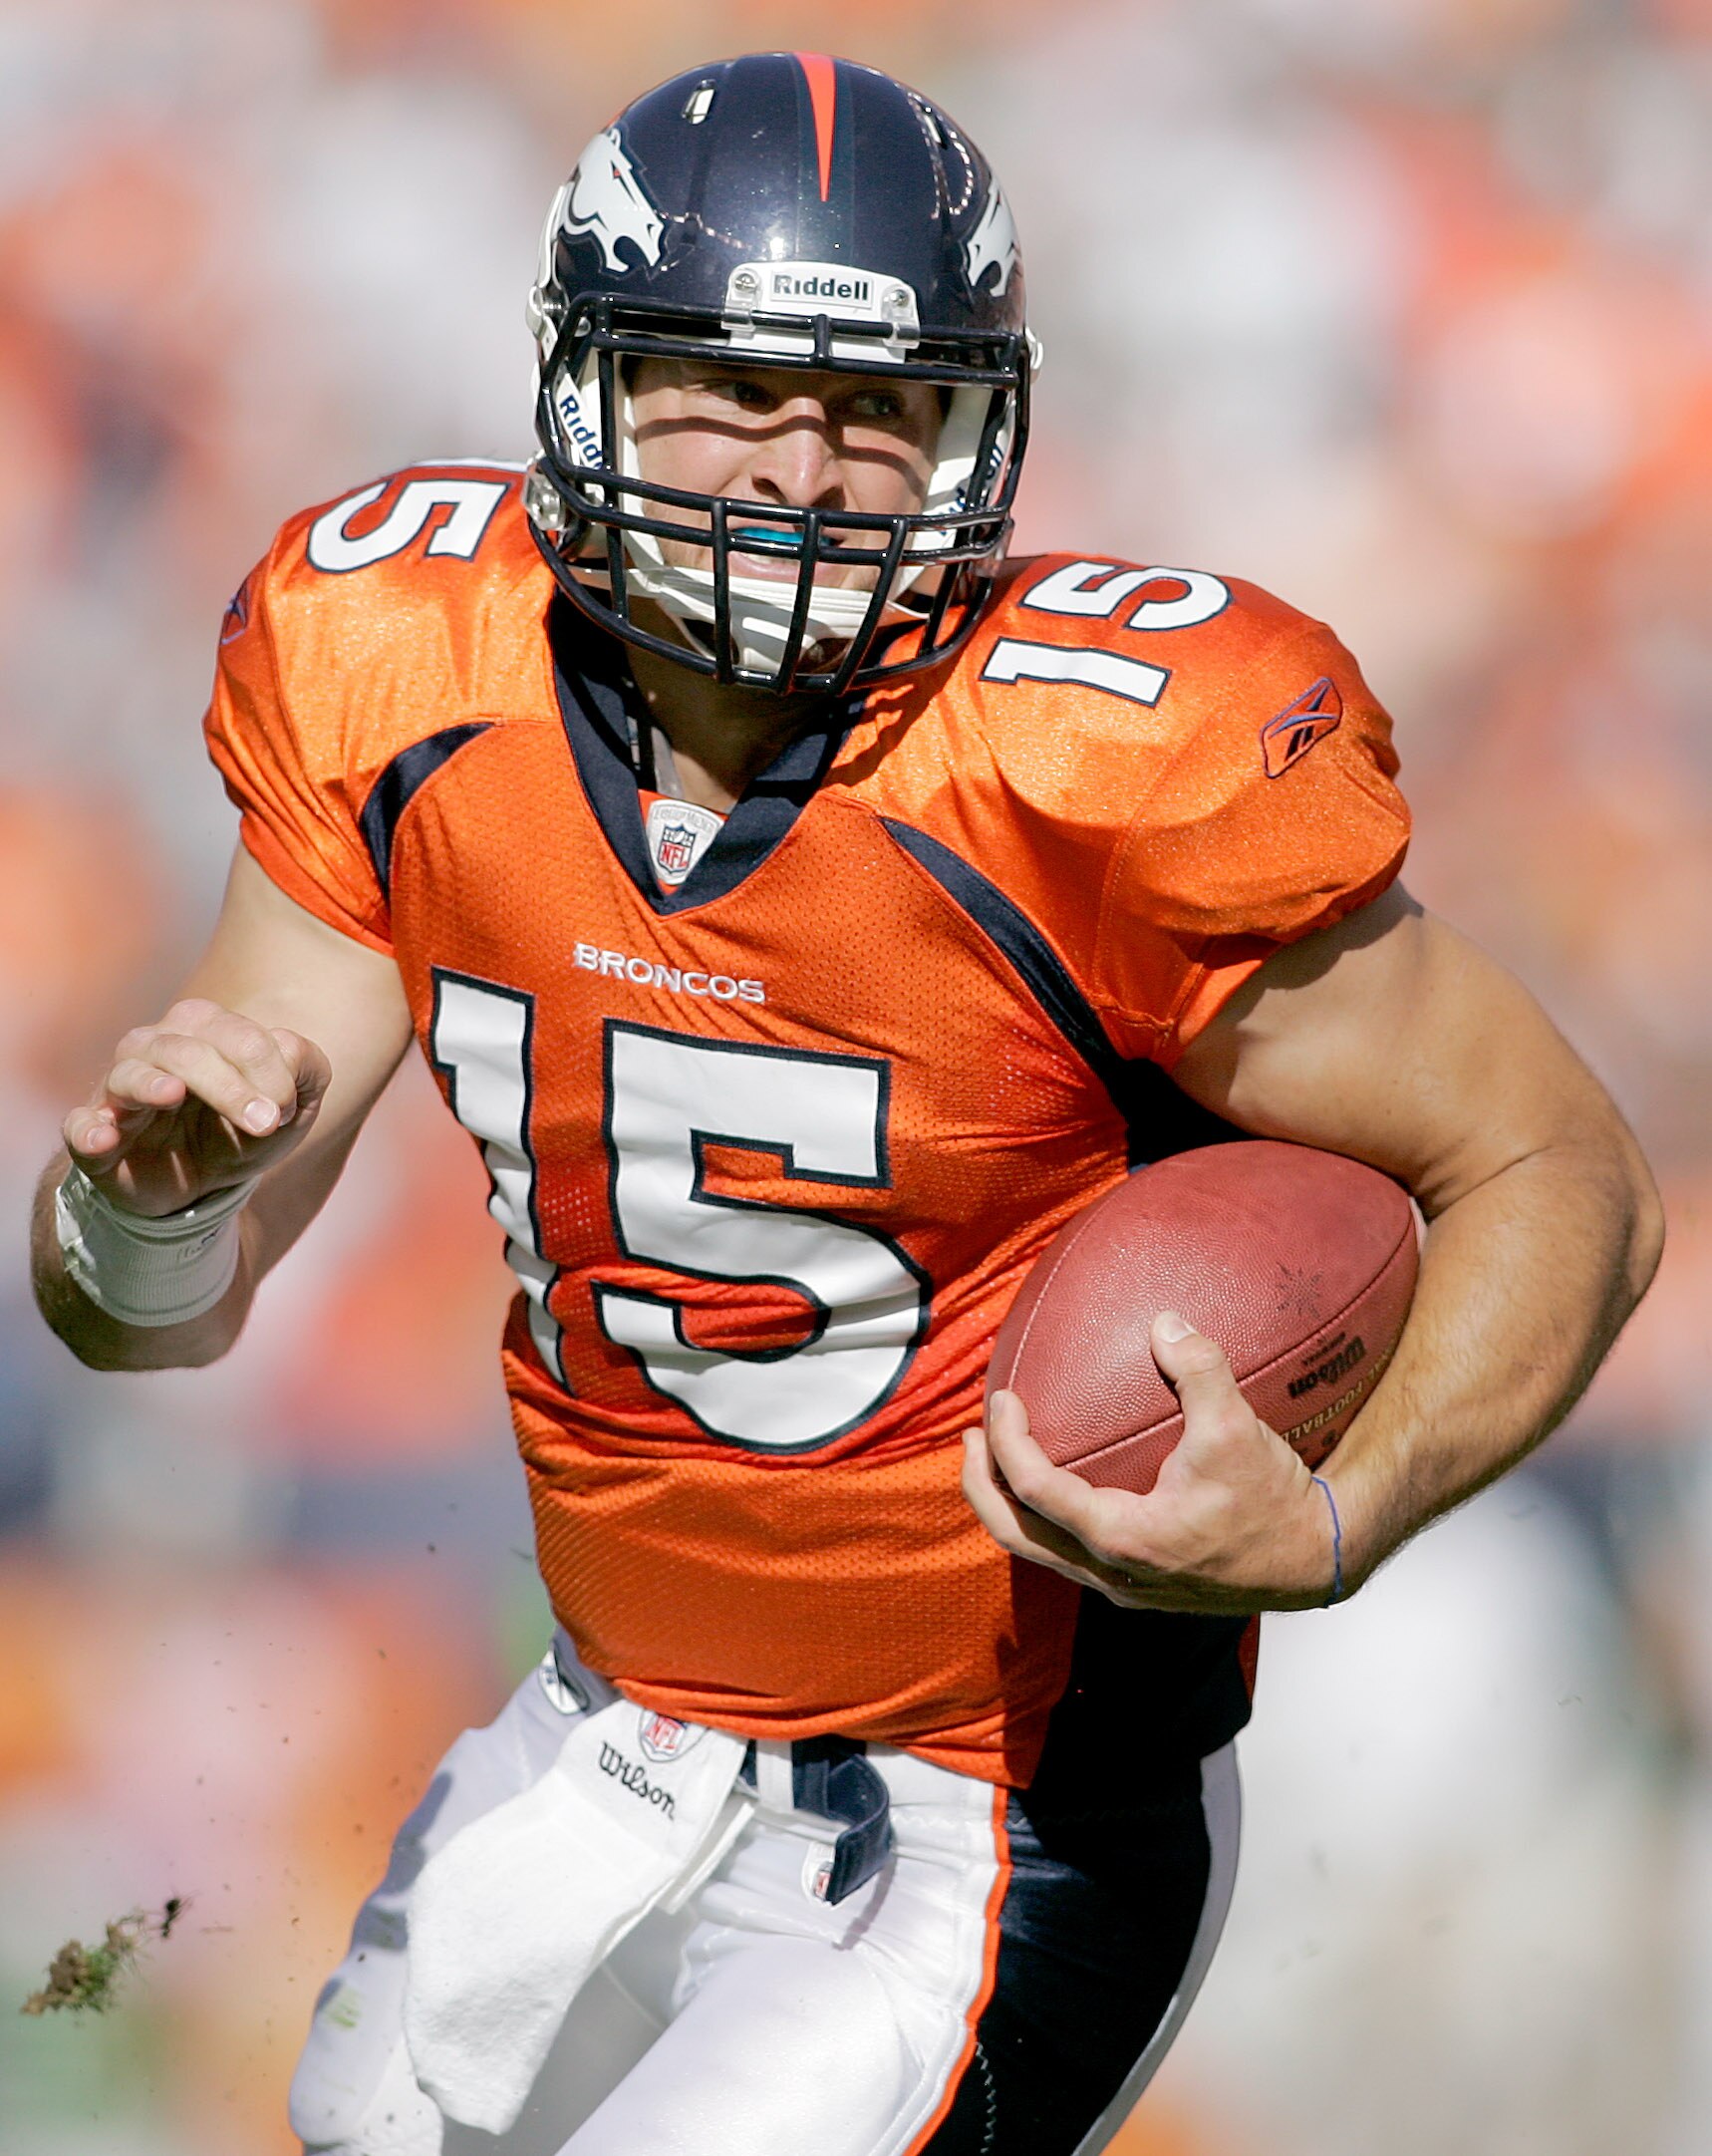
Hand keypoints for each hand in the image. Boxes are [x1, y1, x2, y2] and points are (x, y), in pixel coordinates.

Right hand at [63, 998, 330, 1217]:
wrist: (202, 1185)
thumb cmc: (243, 1128)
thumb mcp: (292, 1105)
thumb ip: (306, 1067)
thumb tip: (286, 1050)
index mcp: (203, 1030)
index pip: (235, 1034)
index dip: (268, 1071)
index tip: (287, 1112)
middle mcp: (155, 1048)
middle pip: (186, 1051)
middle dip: (230, 1086)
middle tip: (266, 1123)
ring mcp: (119, 1089)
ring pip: (131, 1075)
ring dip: (153, 1086)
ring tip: (172, 1095)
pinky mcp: (95, 1133)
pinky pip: (80, 1125)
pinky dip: (88, 1129)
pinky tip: (103, 1137)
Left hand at [961, 1312, 1342, 1613]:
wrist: (1315, 1559)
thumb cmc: (1274, 1500)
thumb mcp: (1236, 1428)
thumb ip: (1199, 1369)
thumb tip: (1164, 1322)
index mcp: (1125, 1537)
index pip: (1035, 1492)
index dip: (1006, 1443)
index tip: (1001, 1399)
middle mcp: (1113, 1572)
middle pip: (1016, 1536)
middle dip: (981, 1484)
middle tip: (969, 1438)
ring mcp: (1123, 1585)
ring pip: (1039, 1553)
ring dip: (1009, 1505)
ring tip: (995, 1458)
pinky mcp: (1138, 1584)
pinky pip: (1068, 1555)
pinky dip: (1044, 1519)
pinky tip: (1056, 1482)